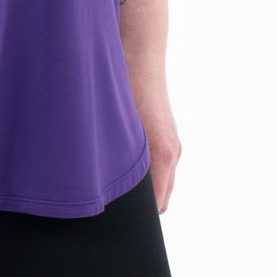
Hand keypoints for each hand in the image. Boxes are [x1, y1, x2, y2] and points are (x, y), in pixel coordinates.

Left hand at [124, 57, 182, 213]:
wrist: (140, 55)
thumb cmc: (127, 85)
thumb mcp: (118, 124)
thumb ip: (117, 157)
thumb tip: (105, 186)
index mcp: (163, 153)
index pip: (156, 204)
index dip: (139, 217)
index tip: (119, 221)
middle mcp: (172, 151)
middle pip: (160, 197)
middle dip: (140, 206)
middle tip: (112, 207)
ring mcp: (171, 142)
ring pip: (159, 181)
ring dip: (142, 188)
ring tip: (113, 187)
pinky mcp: (165, 134)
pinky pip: (158, 165)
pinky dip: (145, 172)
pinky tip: (121, 163)